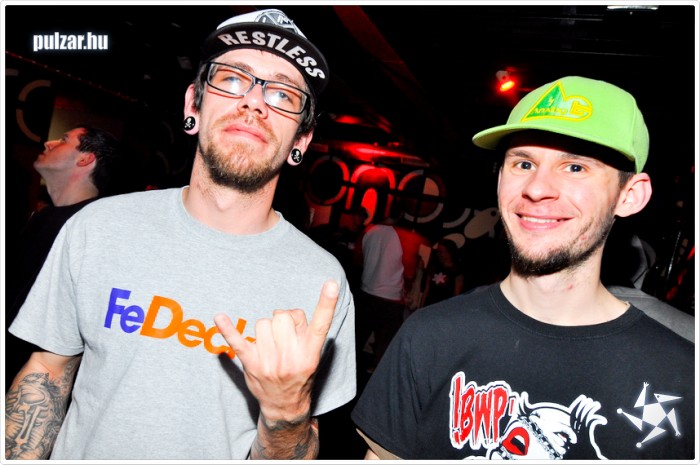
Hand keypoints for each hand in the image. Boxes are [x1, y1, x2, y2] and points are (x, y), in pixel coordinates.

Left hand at [214, 280, 338, 421]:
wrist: (285, 406)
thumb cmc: (300, 374)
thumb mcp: (313, 355)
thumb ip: (305, 331)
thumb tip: (290, 315)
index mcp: (310, 352)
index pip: (321, 324)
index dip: (327, 303)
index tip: (331, 284)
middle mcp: (291, 356)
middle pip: (283, 316)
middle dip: (284, 320)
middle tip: (286, 336)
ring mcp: (269, 361)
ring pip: (263, 323)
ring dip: (267, 329)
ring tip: (272, 345)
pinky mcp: (251, 363)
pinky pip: (237, 341)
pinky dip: (227, 329)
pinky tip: (219, 317)